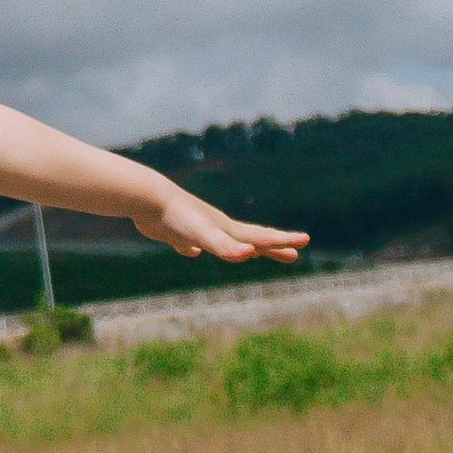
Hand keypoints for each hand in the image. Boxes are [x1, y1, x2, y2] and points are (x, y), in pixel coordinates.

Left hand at [134, 187, 308, 268]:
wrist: (146, 198)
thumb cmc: (177, 217)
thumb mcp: (204, 236)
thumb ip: (224, 247)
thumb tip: (249, 254)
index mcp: (226, 229)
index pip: (261, 237)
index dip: (283, 241)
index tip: (306, 240)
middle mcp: (215, 227)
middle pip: (249, 240)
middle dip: (272, 247)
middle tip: (293, 254)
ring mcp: (196, 229)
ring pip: (222, 242)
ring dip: (238, 249)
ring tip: (247, 254)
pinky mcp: (174, 232)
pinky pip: (189, 243)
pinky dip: (193, 248)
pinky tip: (189, 251)